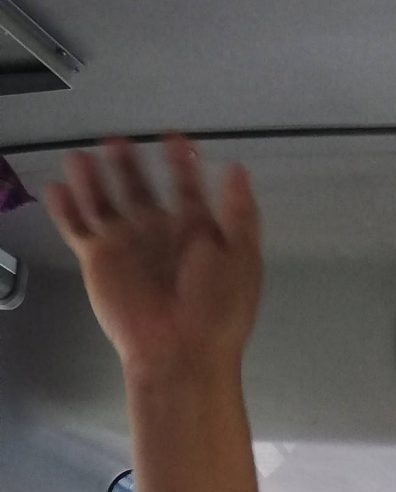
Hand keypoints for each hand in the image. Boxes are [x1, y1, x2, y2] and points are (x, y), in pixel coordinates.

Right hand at [43, 135, 260, 381]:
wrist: (181, 351)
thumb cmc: (217, 308)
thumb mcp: (241, 257)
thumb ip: (239, 213)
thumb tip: (239, 170)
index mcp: (195, 235)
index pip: (187, 191)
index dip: (183, 165)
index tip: (178, 140)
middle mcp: (158, 236)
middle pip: (140, 190)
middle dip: (130, 165)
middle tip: (119, 140)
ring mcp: (126, 247)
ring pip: (104, 202)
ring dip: (93, 178)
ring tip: (83, 155)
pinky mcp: (98, 260)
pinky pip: (76, 228)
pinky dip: (65, 208)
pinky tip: (58, 186)